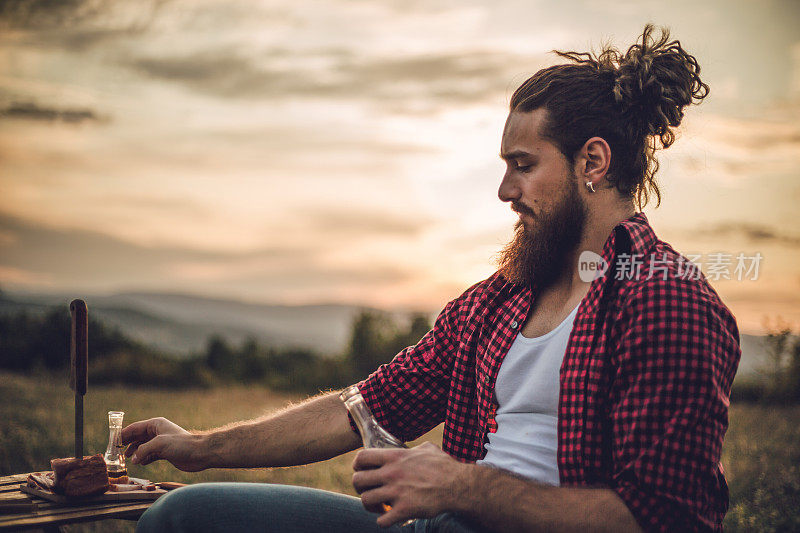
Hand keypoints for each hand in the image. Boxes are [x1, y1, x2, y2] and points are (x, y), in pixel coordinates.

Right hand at [121, 417, 205, 471]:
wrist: (199, 453)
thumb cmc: (182, 444)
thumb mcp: (159, 444)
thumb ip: (143, 450)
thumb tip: (133, 459)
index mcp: (156, 424)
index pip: (135, 428)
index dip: (123, 434)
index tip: (113, 442)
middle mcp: (157, 432)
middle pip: (137, 437)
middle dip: (127, 444)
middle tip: (116, 452)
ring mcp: (161, 442)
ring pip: (143, 446)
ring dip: (135, 452)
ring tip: (127, 459)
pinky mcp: (165, 452)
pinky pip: (149, 455)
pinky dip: (144, 458)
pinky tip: (140, 463)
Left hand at [352, 442, 467, 527]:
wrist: (458, 485)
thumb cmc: (445, 466)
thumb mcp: (427, 449)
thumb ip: (413, 449)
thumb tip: (411, 449)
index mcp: (395, 457)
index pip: (361, 457)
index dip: (358, 466)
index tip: (364, 471)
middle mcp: (391, 473)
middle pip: (358, 480)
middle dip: (361, 487)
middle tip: (370, 491)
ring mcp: (396, 492)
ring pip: (365, 500)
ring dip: (371, 506)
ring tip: (380, 507)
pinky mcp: (404, 510)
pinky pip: (381, 521)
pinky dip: (383, 521)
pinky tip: (391, 517)